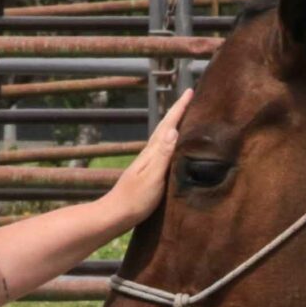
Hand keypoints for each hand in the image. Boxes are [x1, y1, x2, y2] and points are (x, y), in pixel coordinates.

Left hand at [95, 95, 190, 230]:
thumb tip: (173, 130)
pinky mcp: (147, 172)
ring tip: (185, 116)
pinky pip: (163, 149)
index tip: (190, 92)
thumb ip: (163, 155)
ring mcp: (147, 162)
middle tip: (190, 98)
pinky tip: (172, 145)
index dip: (179, 109)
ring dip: (174, 124)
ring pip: (163, 137)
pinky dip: (170, 140)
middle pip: (165, 127)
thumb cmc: (135, 199)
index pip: (168, 125)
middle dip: (177, 112)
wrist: (115, 214)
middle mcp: (149, 154)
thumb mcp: (153, 177)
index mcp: (152, 153)